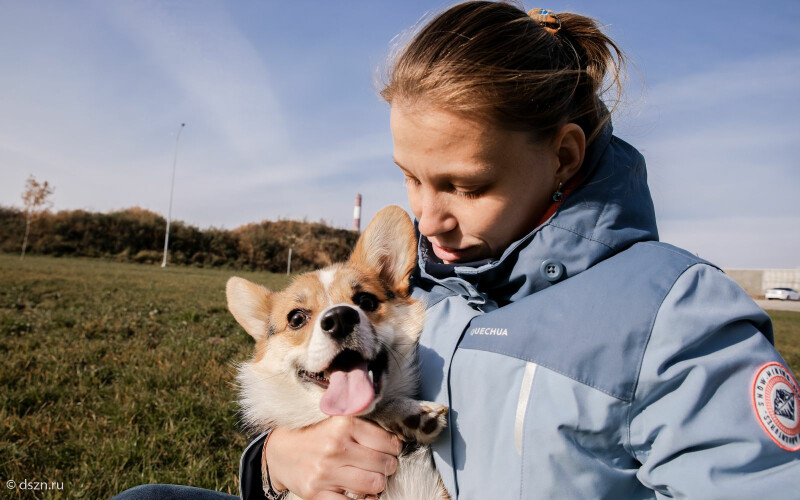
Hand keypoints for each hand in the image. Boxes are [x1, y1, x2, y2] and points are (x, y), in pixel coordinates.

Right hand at [266, 417, 401, 498]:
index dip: (394, 447)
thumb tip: (396, 439)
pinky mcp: (317, 492)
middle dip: (388, 466)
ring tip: (372, 477)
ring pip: (374, 484)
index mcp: (343, 424)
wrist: (280, 452)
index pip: (387, 441)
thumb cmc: (315, 436)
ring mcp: (326, 472)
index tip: (391, 449)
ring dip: (377, 483)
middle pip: (383, 464)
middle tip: (382, 465)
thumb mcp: (337, 420)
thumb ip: (363, 425)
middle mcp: (335, 447)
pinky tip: (362, 494)